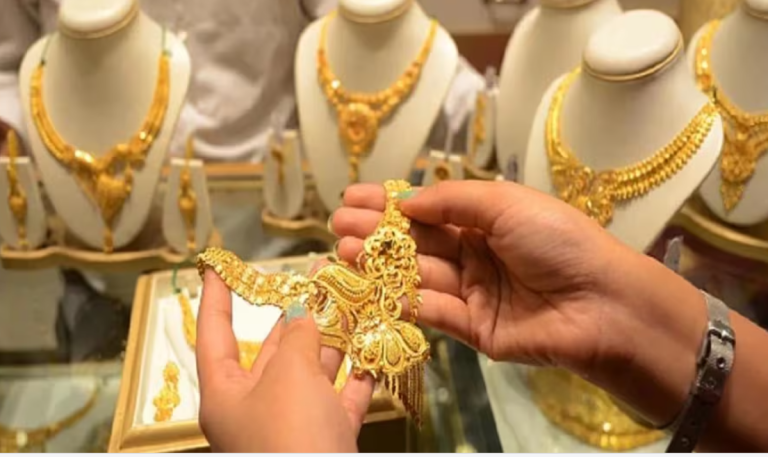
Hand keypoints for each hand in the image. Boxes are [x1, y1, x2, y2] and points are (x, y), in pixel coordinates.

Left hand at [196, 270, 374, 452]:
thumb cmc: (292, 436)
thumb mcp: (290, 375)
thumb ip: (299, 335)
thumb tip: (303, 310)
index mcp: (226, 395)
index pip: (215, 335)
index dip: (217, 298)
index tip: (217, 267)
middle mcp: (256, 410)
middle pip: (274, 351)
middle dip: (297, 312)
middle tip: (319, 274)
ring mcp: (294, 428)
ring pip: (313, 374)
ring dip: (334, 338)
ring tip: (352, 299)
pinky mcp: (327, 442)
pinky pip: (341, 402)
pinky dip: (356, 378)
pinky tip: (372, 352)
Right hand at [331, 181, 700, 388]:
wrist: (602, 303)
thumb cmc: (558, 241)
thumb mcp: (506, 204)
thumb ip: (452, 201)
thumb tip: (407, 198)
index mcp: (487, 221)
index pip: (428, 210)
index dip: (390, 204)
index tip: (352, 197)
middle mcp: (475, 255)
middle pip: (417, 244)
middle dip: (377, 232)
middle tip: (339, 225)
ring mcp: (473, 293)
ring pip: (418, 277)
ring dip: (382, 265)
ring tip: (347, 250)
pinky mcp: (474, 330)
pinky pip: (435, 312)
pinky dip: (405, 300)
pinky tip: (376, 285)